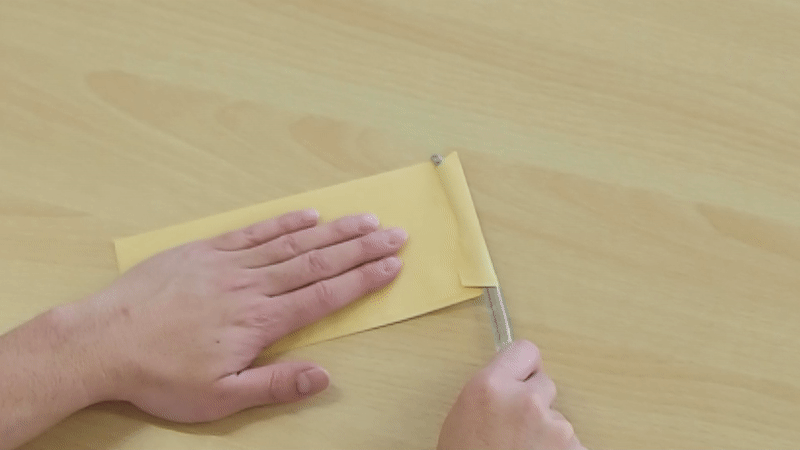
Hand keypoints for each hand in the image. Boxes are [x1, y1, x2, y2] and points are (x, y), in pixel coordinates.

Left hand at [80, 209, 406, 421]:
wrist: (103, 341)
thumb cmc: (160, 374)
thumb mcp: (220, 397)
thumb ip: (275, 384)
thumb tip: (323, 377)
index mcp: (260, 320)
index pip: (325, 294)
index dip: (364, 278)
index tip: (392, 264)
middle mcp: (252, 285)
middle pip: (319, 261)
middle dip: (362, 247)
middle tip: (395, 233)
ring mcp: (229, 263)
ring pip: (293, 242)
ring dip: (333, 230)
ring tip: (365, 219)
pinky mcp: (206, 251)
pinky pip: (254, 232)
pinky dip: (284, 222)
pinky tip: (308, 214)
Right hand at [438, 340, 584, 449]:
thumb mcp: (464, 415)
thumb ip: (491, 391)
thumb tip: (511, 381)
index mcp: (489, 386)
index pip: (526, 351)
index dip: (524, 368)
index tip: (522, 379)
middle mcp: (524, 401)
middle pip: (545, 384)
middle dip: (535, 403)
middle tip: (515, 429)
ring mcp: (554, 428)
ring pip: (559, 418)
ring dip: (547, 433)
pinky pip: (571, 443)